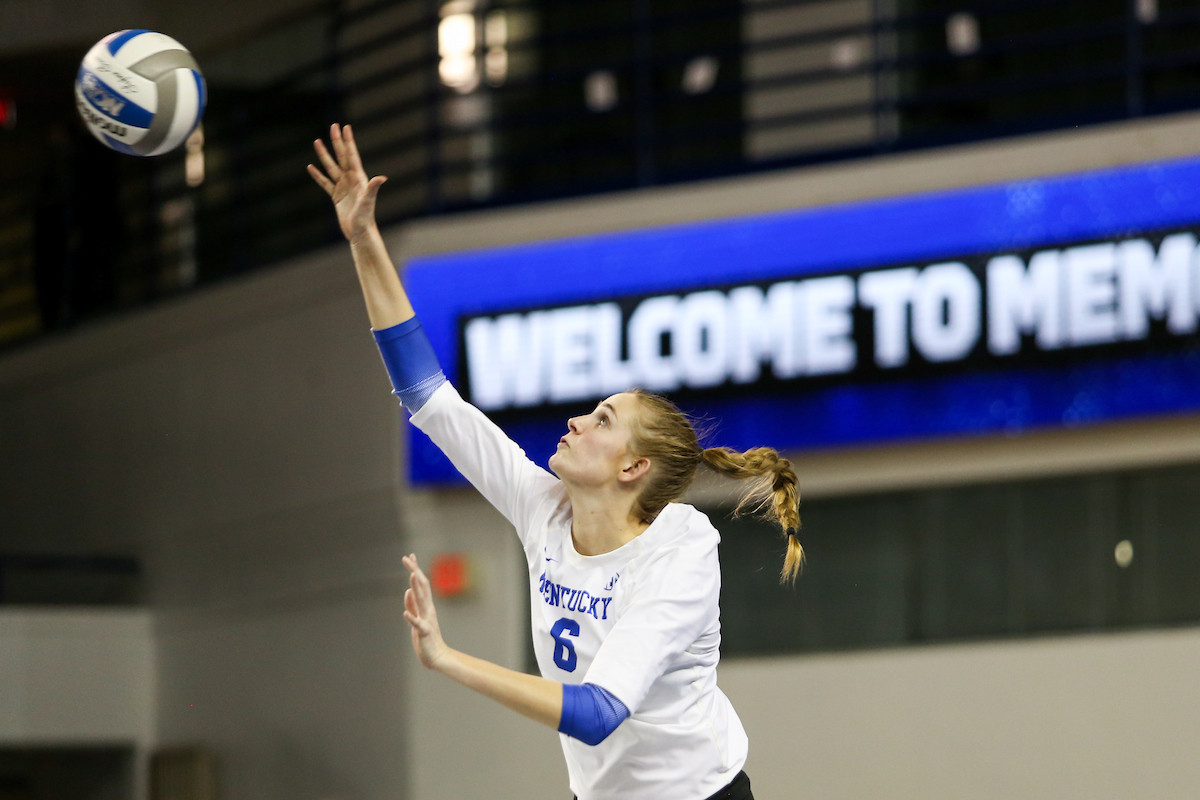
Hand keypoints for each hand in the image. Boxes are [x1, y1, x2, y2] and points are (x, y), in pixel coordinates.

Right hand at [307, 123, 386, 242]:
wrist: (360, 234)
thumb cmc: (366, 219)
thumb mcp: (368, 203)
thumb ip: (372, 189)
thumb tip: (382, 177)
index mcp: (358, 179)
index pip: (352, 156)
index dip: (348, 141)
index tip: (345, 127)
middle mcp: (351, 180)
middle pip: (342, 156)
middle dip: (337, 141)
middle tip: (333, 126)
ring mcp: (343, 188)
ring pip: (331, 167)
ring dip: (324, 154)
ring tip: (317, 141)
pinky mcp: (336, 197)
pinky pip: (325, 183)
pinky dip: (318, 175)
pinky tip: (310, 167)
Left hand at [403, 554, 450, 670]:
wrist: (437, 657)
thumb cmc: (427, 638)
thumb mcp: (418, 618)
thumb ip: (413, 604)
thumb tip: (408, 589)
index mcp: (426, 606)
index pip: (420, 584)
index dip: (415, 570)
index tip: (410, 556)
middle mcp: (428, 610)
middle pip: (422, 587)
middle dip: (415, 572)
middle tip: (408, 558)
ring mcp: (427, 620)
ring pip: (422, 601)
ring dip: (416, 588)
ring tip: (411, 576)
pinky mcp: (424, 633)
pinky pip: (418, 624)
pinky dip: (412, 618)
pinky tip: (405, 613)